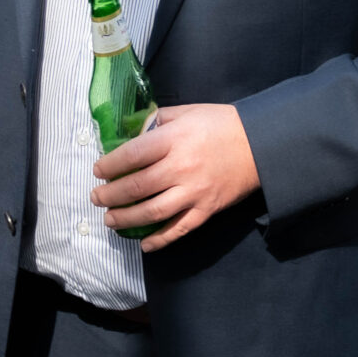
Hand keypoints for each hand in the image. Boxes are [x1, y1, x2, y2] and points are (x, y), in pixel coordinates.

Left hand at [91, 103, 259, 251]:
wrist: (261, 144)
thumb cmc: (222, 124)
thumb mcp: (188, 112)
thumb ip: (159, 121)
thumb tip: (134, 134)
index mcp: (174, 139)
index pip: (132, 155)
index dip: (110, 165)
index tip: (97, 171)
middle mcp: (181, 168)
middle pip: (137, 187)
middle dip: (111, 195)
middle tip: (96, 197)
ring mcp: (194, 192)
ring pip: (152, 212)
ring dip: (126, 219)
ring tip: (110, 220)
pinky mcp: (206, 210)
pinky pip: (179, 229)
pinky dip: (160, 240)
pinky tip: (144, 244)